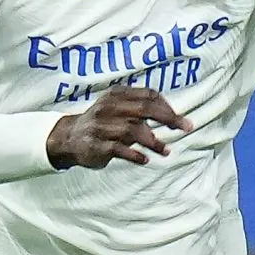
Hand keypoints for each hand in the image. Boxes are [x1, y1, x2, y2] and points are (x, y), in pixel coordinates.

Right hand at [46, 87, 194, 168]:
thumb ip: (139, 110)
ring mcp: (101, 126)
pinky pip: (119, 149)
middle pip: (145, 109)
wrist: (69, 138)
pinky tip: (146, 159)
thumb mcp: (117, 109)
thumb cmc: (102, 124)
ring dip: (153, 141)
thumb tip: (171, 117)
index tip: (181, 120)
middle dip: (169, 118)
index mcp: (117, 95)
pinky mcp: (96, 144)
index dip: (168, 107)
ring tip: (166, 151)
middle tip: (185, 128)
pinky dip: (135, 155)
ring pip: (133, 130)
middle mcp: (109, 107)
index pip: (148, 95)